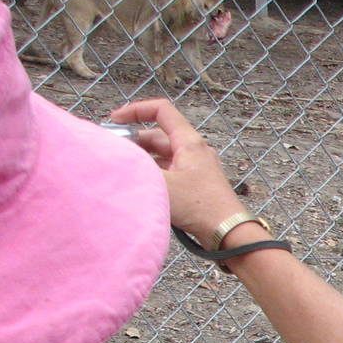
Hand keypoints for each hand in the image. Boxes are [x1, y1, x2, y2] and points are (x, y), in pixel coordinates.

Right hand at [108, 97, 247, 244]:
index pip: (161, 111)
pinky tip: (141, 185)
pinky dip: (153, 173)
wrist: (228, 232)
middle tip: (113, 152)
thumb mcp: (161, 183)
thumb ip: (136, 168)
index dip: (136, 110)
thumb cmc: (200, 206)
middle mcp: (194, 150)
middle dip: (134, 140)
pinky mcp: (195, 184)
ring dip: (142, 159)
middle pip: (158, 135)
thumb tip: (114, 159)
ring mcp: (196, 167)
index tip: (115, 120)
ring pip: (162, 155)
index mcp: (188, 142)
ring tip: (123, 170)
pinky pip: (169, 171)